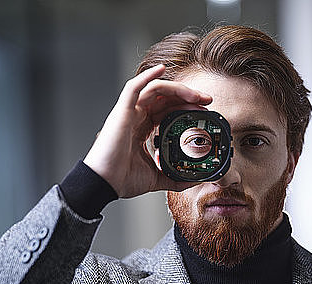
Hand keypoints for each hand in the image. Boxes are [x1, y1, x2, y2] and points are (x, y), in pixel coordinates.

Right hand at [83, 64, 212, 198]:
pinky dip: (148, 76)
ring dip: (178, 89)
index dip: (186, 108)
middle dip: (188, 96)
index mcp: (143, 129)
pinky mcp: (121, 112)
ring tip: (196, 95)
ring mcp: (129, 113)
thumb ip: (175, 177)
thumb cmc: (123, 179)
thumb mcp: (157, 177)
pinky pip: (134, 87)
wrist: (105, 184)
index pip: (168, 110)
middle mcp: (136, 117)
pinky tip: (162, 70)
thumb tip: (195, 180)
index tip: (204, 112)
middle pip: (165, 98)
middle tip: (207, 101)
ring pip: (155, 90)